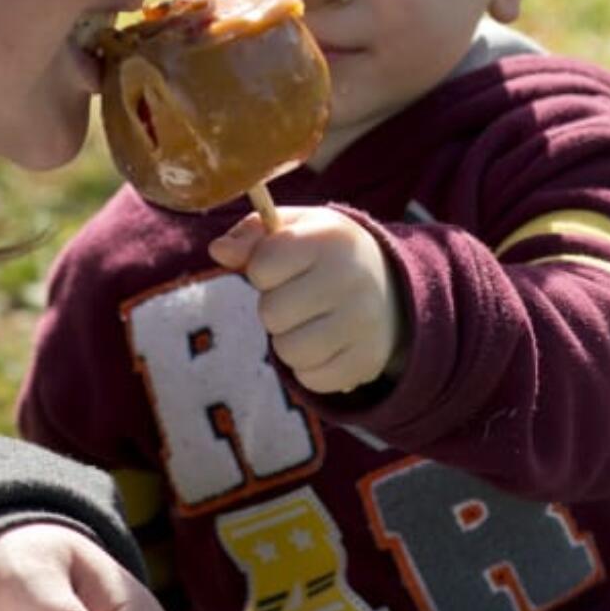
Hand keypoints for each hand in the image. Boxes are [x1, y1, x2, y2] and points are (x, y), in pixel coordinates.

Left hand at [209, 207, 406, 394]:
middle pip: (271, 313)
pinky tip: (328, 345)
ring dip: (288, 340)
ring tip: (311, 322)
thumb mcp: (296, 230)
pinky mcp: (366, 361)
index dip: (262, 270)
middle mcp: (350, 277)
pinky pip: (309, 380)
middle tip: (300, 298)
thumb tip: (216, 251)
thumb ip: (252, 235)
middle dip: (275, 308)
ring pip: (288, 351)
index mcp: (329, 237)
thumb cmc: (327, 255)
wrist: (393, 290)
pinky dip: (310, 367)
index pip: (262, 265)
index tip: (286, 266)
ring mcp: (362, 322)